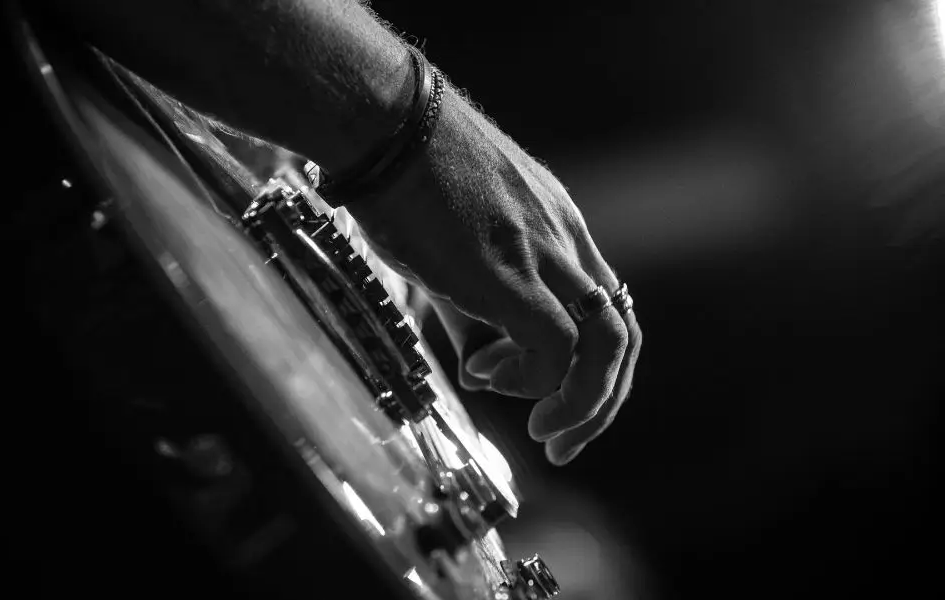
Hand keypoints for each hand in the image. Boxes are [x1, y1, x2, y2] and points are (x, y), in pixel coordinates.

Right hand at [347, 86, 641, 464]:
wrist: (385, 125)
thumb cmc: (406, 177)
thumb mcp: (455, 246)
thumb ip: (477, 313)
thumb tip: (482, 372)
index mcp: (560, 229)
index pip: (609, 309)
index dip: (596, 369)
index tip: (557, 404)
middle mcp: (565, 241)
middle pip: (624, 335)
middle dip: (604, 401)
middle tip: (564, 441)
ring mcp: (542, 255)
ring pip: (606, 344)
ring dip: (584, 402)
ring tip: (544, 430)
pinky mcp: (508, 274)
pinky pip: (555, 346)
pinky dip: (535, 380)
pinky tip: (487, 377)